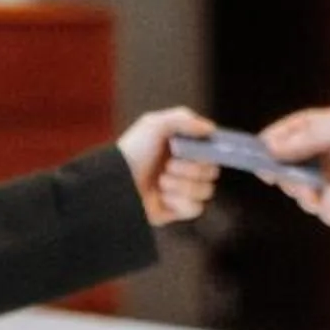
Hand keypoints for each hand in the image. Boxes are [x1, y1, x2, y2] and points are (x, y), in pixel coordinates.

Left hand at [119, 108, 219, 225]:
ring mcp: (183, 191)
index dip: (213, 151)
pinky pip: (196, 208)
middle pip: (212, 171)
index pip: (212, 150)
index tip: (209, 150)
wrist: (115, 183)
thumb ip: (184, 119)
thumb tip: (210, 129)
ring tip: (161, 182)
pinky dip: (179, 201)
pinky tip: (162, 197)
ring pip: (206, 191)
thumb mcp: (154, 124)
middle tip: (170, 164)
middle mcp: (186, 169)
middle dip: (193, 168)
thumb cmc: (133, 151)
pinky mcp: (178, 210)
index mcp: (184, 148)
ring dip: (183, 185)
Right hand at [261, 107, 329, 228]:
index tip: (256, 158)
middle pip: (285, 177)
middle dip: (288, 180)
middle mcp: (317, 167)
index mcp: (312, 139)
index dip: (264, 151)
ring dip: (314, 197)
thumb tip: (270, 146)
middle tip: (292, 179)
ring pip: (306, 201)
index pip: (276, 144)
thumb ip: (309, 134)